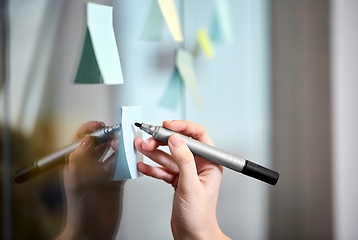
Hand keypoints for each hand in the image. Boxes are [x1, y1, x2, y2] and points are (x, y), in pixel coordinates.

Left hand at [56, 121, 123, 239]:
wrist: (92, 231)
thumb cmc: (79, 210)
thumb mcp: (76, 181)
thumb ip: (80, 158)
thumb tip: (86, 138)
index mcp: (76, 163)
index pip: (82, 139)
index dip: (90, 129)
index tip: (101, 124)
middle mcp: (90, 166)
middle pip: (101, 144)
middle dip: (110, 136)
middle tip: (118, 135)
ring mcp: (104, 173)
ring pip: (114, 153)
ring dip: (121, 148)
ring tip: (125, 146)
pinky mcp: (116, 181)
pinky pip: (124, 166)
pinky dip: (129, 161)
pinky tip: (130, 159)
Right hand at [134, 120, 229, 239]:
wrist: (193, 236)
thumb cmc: (199, 216)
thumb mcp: (191, 185)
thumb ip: (184, 160)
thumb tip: (176, 139)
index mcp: (209, 163)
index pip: (197, 135)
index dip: (182, 127)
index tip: (167, 126)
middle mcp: (198, 165)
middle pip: (179, 144)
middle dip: (162, 141)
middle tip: (147, 140)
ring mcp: (187, 173)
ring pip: (169, 156)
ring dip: (154, 152)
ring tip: (141, 147)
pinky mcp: (177, 181)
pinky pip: (163, 169)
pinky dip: (153, 167)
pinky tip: (143, 165)